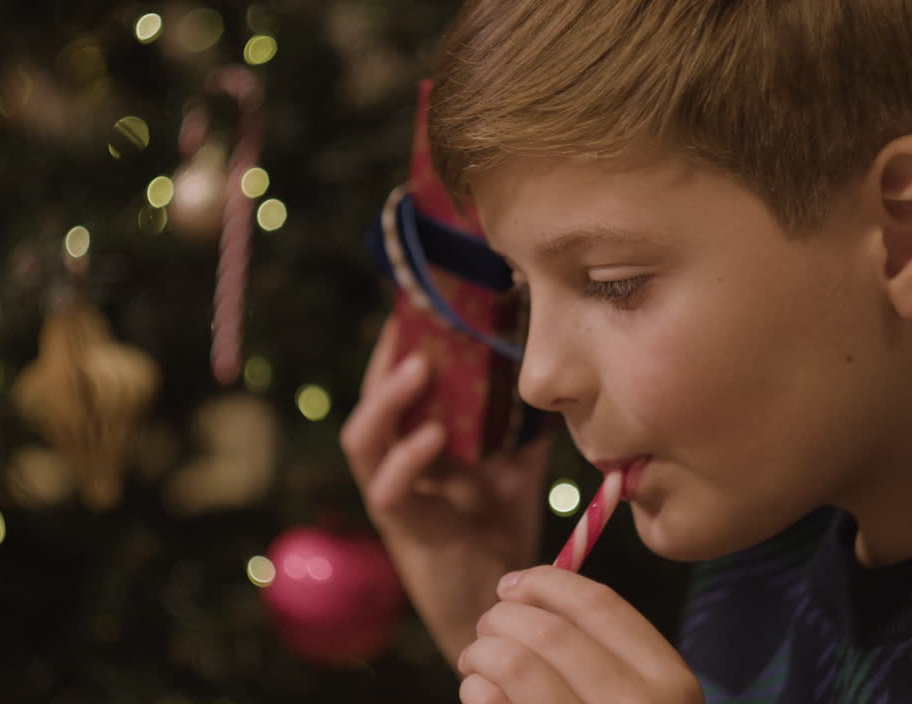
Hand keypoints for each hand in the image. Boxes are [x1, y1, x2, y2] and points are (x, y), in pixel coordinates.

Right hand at [341, 317, 551, 664]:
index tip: (423, 303)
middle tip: (416, 324)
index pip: (399, 387)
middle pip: (373, 402)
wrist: (498, 607)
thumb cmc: (499, 534)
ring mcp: (393, 497)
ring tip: (419, 369)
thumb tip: (547, 379)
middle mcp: (395, 465)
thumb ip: (519, 430)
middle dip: (388, 360)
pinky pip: (388, 489)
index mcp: (417, 446)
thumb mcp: (515, 470)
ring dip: (387, 401)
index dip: (403, 346)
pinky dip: (407, 458)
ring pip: (364, 440)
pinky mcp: (402, 530)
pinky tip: (434, 435)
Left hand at [457, 566, 703, 703]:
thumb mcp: (639, 701)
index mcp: (671, 686)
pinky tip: (478, 695)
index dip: (547, 583)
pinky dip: (476, 692)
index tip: (512, 584)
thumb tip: (524, 589)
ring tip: (474, 661)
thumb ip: (600, 654)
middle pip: (549, 630)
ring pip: (515, 664)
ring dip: (481, 651)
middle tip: (486, 627)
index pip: (600, 605)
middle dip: (503, 618)